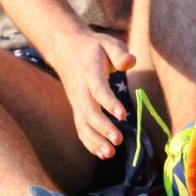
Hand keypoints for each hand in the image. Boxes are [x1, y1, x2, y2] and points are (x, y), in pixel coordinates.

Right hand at [50, 29, 135, 159]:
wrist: (66, 48)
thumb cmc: (94, 46)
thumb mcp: (108, 42)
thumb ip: (120, 52)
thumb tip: (130, 62)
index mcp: (90, 72)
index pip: (98, 90)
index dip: (109, 103)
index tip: (123, 115)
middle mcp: (81, 90)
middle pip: (88, 112)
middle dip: (102, 128)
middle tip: (117, 141)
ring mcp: (77, 101)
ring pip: (82, 124)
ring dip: (95, 141)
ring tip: (110, 153)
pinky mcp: (77, 108)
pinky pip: (80, 128)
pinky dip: (89, 142)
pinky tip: (102, 153)